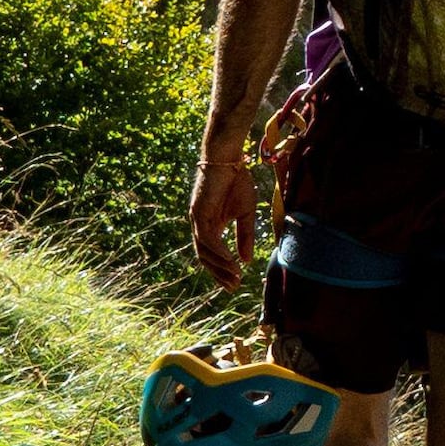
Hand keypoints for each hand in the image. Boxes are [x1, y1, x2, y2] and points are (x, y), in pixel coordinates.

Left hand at [188, 136, 258, 297]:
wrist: (228, 158)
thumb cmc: (237, 181)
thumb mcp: (246, 214)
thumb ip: (245, 237)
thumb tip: (247, 261)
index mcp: (211, 226)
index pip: (212, 255)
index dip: (222, 271)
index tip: (236, 284)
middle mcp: (200, 225)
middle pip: (205, 257)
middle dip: (219, 274)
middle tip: (233, 287)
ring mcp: (197, 220)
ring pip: (204, 250)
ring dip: (220, 266)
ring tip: (235, 276)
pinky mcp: (198, 212)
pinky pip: (207, 238)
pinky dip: (218, 251)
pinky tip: (230, 261)